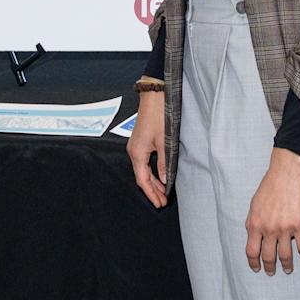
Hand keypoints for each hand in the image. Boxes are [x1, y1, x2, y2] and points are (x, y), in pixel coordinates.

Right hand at [127, 90, 169, 206]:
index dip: (151, 194)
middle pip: (142, 177)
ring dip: (153, 181)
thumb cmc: (158, 115)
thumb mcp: (164, 142)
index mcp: (137, 153)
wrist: (155, 96)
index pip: (143, 181)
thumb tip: (165, 180)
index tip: (159, 203)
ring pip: (143, 170)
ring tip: (163, 191)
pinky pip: (144, 162)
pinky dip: (152, 171)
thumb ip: (164, 163)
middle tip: (162, 201)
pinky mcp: (141, 141)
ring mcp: (136, 146)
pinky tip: (160, 175)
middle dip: (152, 190)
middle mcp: (134, 151)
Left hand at [244, 148, 299, 274]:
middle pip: (268, 256)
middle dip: (270, 267)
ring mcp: (284, 228)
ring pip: (285, 255)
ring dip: (287, 266)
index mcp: (254, 224)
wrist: (286, 172)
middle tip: (272, 273)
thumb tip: (251, 233)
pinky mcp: (299, 224)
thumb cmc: (269, 186)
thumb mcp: (254, 204)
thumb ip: (252, 221)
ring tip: (288, 270)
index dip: (253, 263)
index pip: (251, 251)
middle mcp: (268, 229)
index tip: (256, 269)